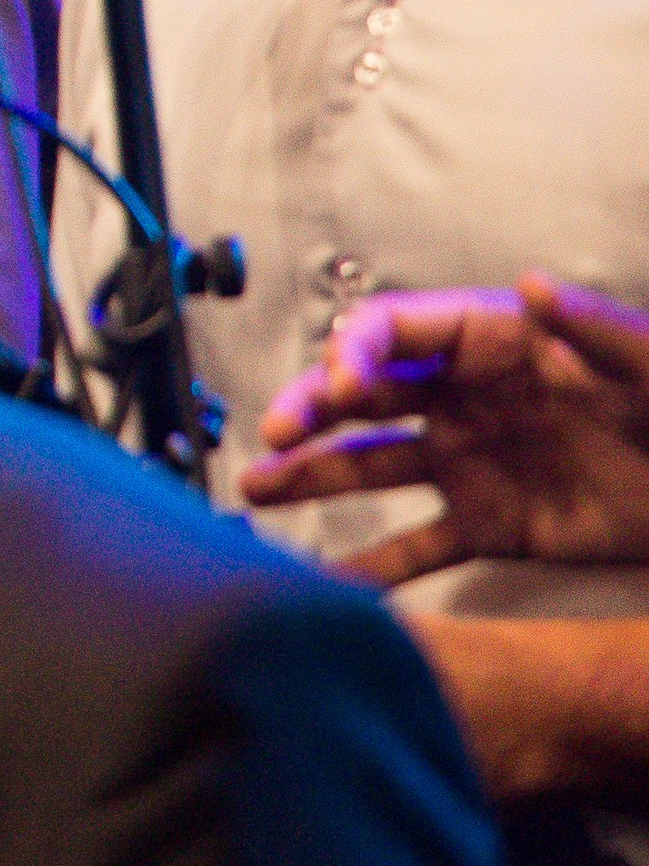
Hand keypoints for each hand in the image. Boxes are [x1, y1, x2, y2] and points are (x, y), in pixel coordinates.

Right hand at [243, 274, 648, 579]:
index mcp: (492, 344)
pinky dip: (374, 564)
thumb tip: (533, 284)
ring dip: (312, 477)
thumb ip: (591, 326)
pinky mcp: (490, 526)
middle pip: (363, 396)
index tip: (340, 383)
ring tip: (257, 491)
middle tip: (277, 435)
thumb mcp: (647, 361)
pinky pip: (420, 544)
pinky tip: (332, 580)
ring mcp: (470, 465)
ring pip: (371, 467)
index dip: (357, 352)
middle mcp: (463, 401)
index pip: (396, 332)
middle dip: (311, 410)